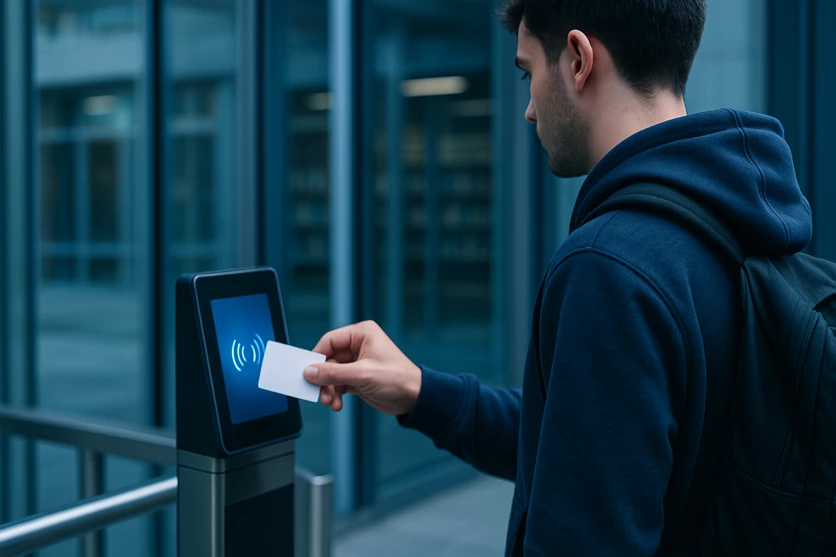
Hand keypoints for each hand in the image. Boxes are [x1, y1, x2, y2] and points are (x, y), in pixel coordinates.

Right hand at [303, 320, 421, 415]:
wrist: (415, 398)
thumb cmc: (398, 379)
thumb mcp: (362, 375)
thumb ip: (333, 373)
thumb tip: (310, 372)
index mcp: (362, 334)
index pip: (330, 341)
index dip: (317, 356)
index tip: (308, 372)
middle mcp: (358, 345)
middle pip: (328, 359)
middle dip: (324, 379)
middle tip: (320, 393)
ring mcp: (357, 362)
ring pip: (331, 374)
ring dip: (329, 389)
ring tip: (331, 402)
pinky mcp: (357, 377)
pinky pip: (338, 383)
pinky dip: (335, 394)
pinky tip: (337, 404)